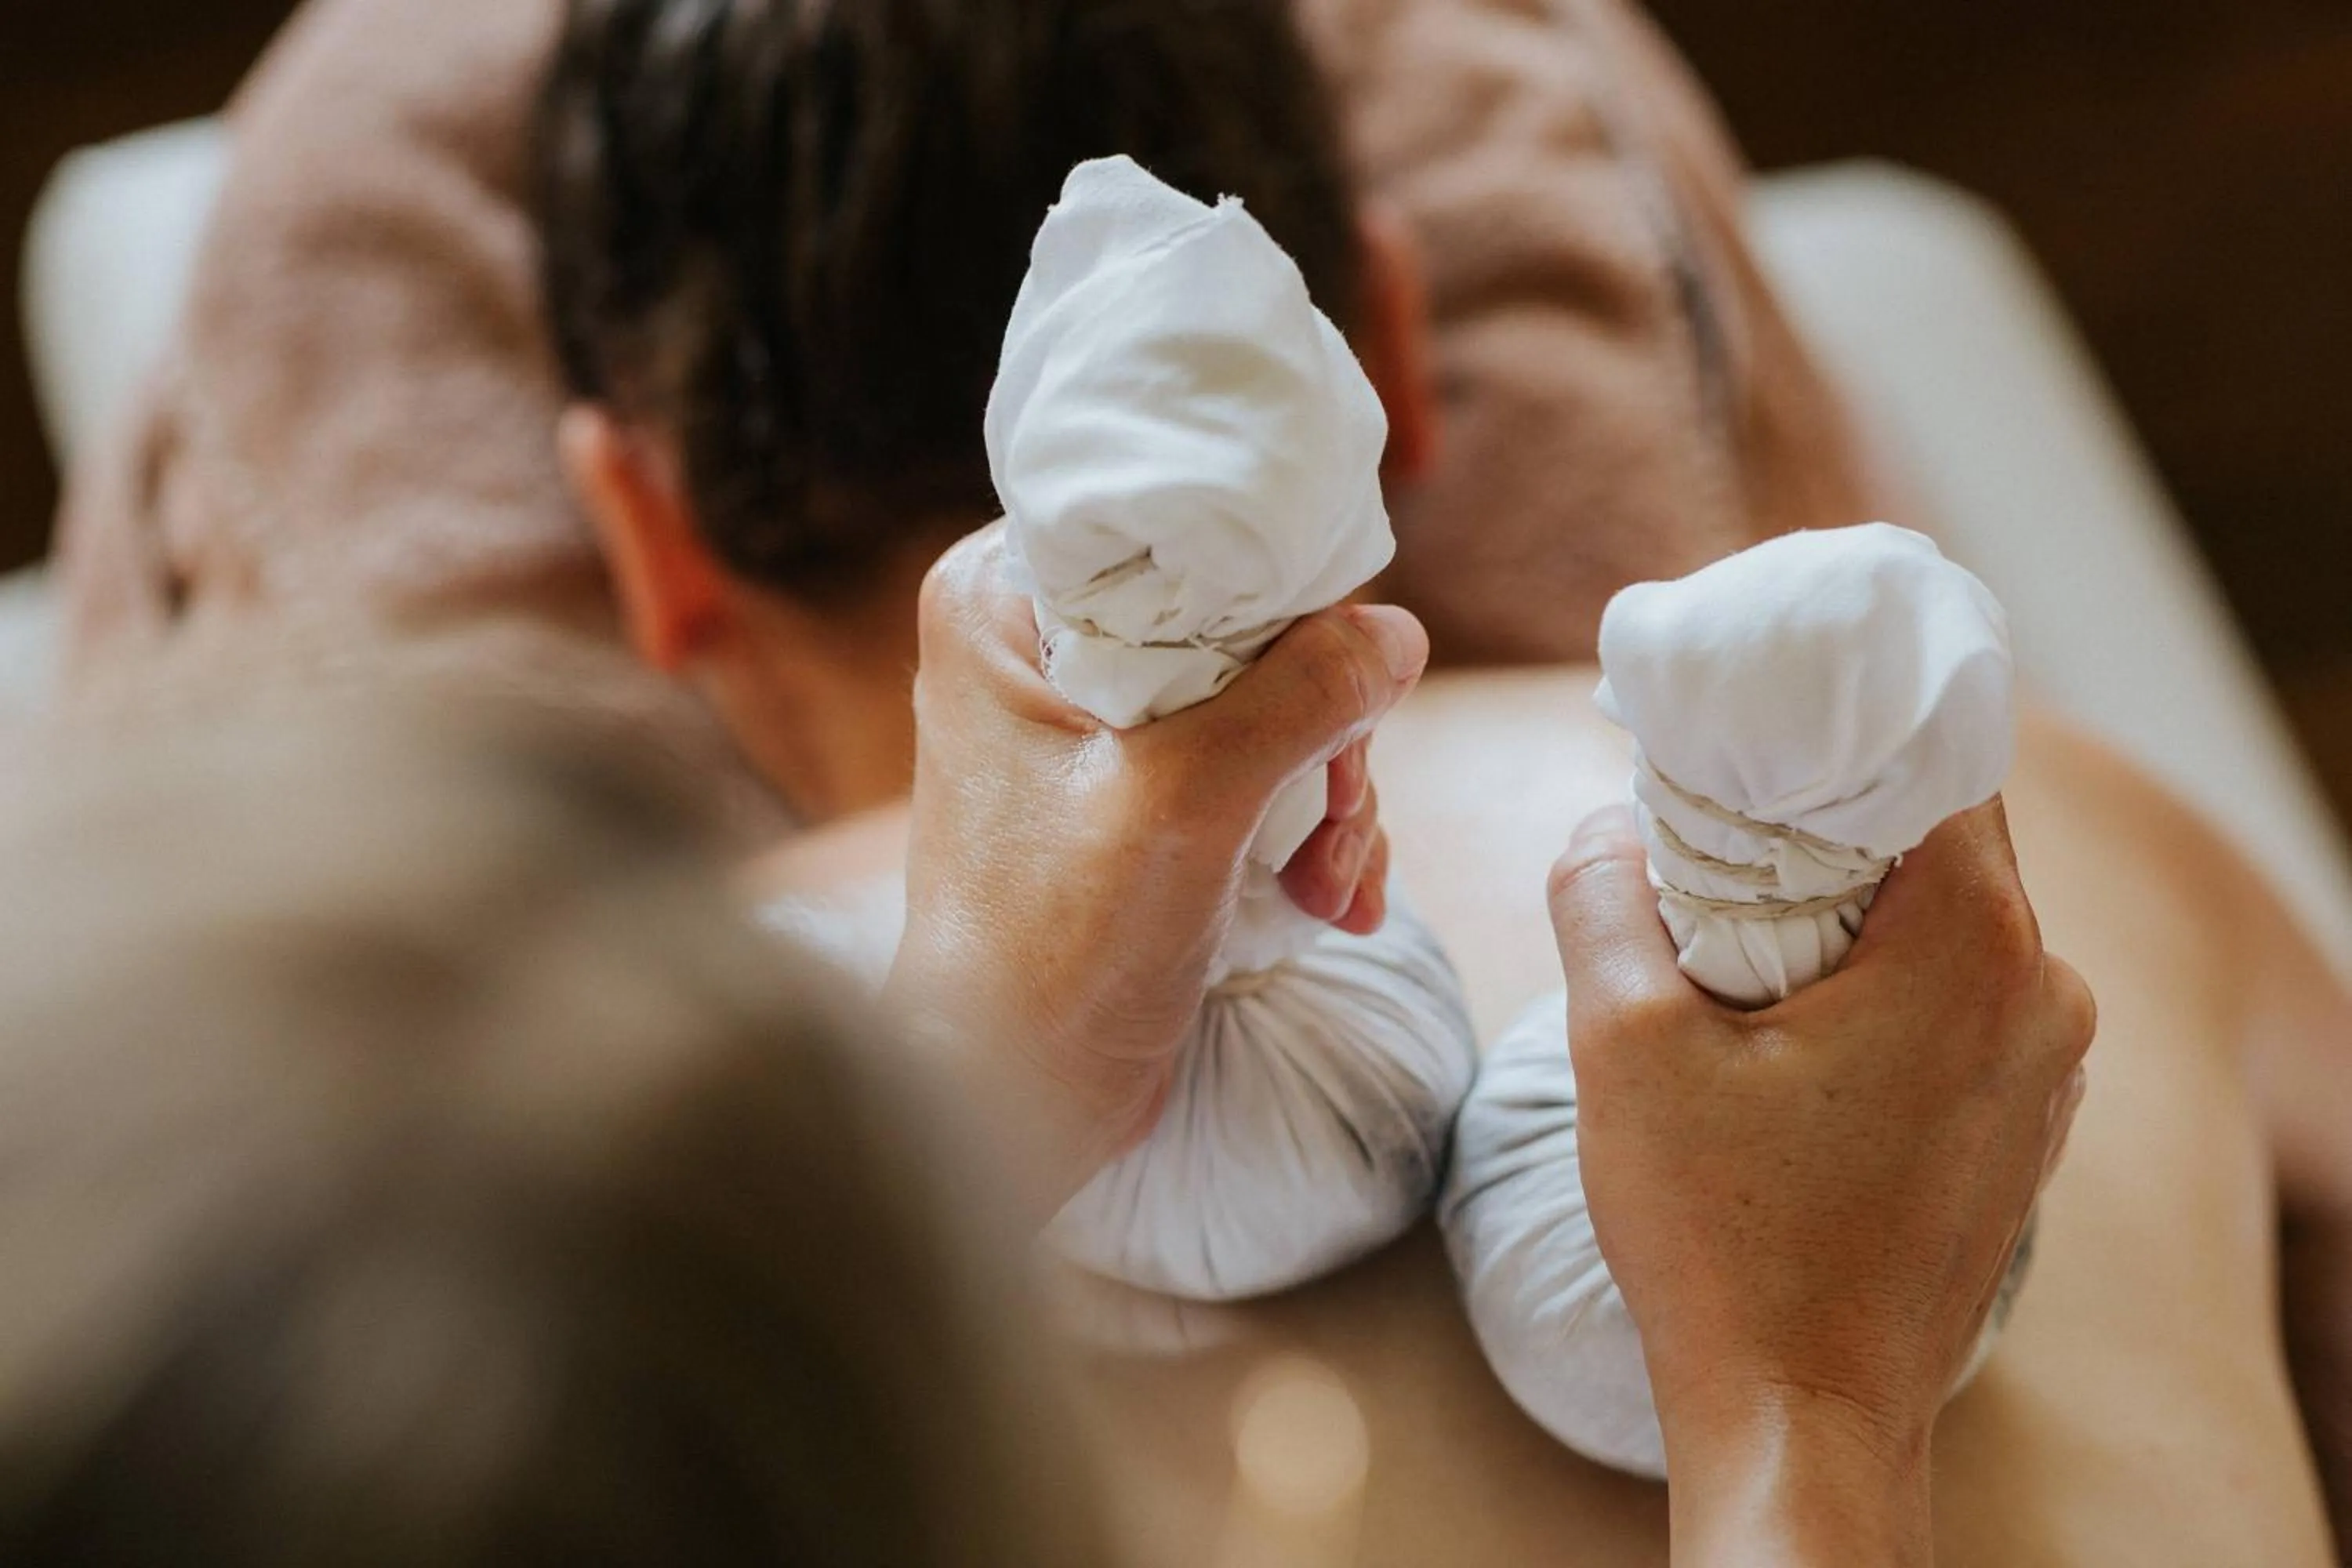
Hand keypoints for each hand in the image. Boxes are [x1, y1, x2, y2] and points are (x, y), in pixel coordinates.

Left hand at [886, 524, 1427, 1218]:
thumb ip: (1299, 698)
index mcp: (1005, 602)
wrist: (1009, 1101)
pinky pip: (1255, 776)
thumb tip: (1396, 633)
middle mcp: (1040, 648)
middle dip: (1320, 730)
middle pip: (1245, 623)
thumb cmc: (1052, 951)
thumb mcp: (1186, 803)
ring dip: (1328, 799)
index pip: (1178, 527)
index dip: (1279, 592)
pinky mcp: (1134, 805)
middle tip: (1336, 820)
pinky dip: (1306, 836)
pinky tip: (1329, 905)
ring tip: (1329, 887)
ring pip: (1268, 705)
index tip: (1333, 670)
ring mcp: (1091, 731)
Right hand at [1549, 800, 2094, 1563]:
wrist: (1801, 1418)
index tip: (1730, 735)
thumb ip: (1602, 898)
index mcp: (1974, 945)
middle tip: (1702, 836)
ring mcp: (2042, 1070)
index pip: (1924, 758)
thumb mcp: (1623, 1045)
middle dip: (1818, 825)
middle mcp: (2042, 994)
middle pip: (1934, 838)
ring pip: (1942, 925)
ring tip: (1728, 950)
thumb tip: (1603, 829)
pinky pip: (1952, 1006)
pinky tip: (1781, 1033)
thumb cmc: (1724, 1240)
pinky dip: (1874, 989)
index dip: (1823, 733)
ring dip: (1843, 914)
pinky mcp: (2015, 1129)